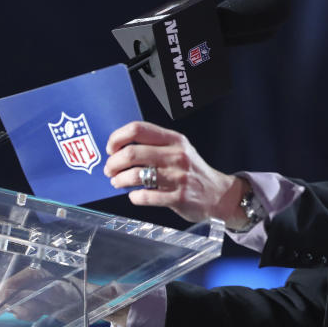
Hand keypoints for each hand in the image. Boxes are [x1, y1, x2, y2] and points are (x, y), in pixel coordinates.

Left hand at [104, 121, 248, 227]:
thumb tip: (120, 149)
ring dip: (120, 180)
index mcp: (174, 140)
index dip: (118, 138)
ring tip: (117, 182)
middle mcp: (176, 155)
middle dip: (114, 163)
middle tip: (110, 169)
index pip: (138, 129)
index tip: (111, 148)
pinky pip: (146, 196)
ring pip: (136, 175)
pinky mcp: (178, 197)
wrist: (218, 194)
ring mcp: (178, 177)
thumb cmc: (192, 171)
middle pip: (132, 153)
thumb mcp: (179, 150)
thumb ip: (155, 146)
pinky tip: (135, 196)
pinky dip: (134, 197)